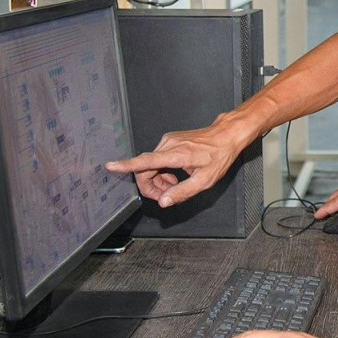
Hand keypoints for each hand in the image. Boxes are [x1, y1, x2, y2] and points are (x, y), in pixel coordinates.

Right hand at [105, 114, 250, 206]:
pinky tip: (175, 175)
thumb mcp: (204, 180)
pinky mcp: (170, 140)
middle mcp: (168, 144)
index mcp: (176, 154)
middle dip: (150, 186)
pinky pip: (157, 158)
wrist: (226, 135)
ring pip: (151, 164)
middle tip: (165, 196)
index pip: (146, 161)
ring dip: (157, 179)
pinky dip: (162, 170)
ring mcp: (168, 140)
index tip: (110, 166)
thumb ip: (182, 192)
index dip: (126, 165)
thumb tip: (163, 202)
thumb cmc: (218, 156)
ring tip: (174, 185)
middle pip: (145, 168)